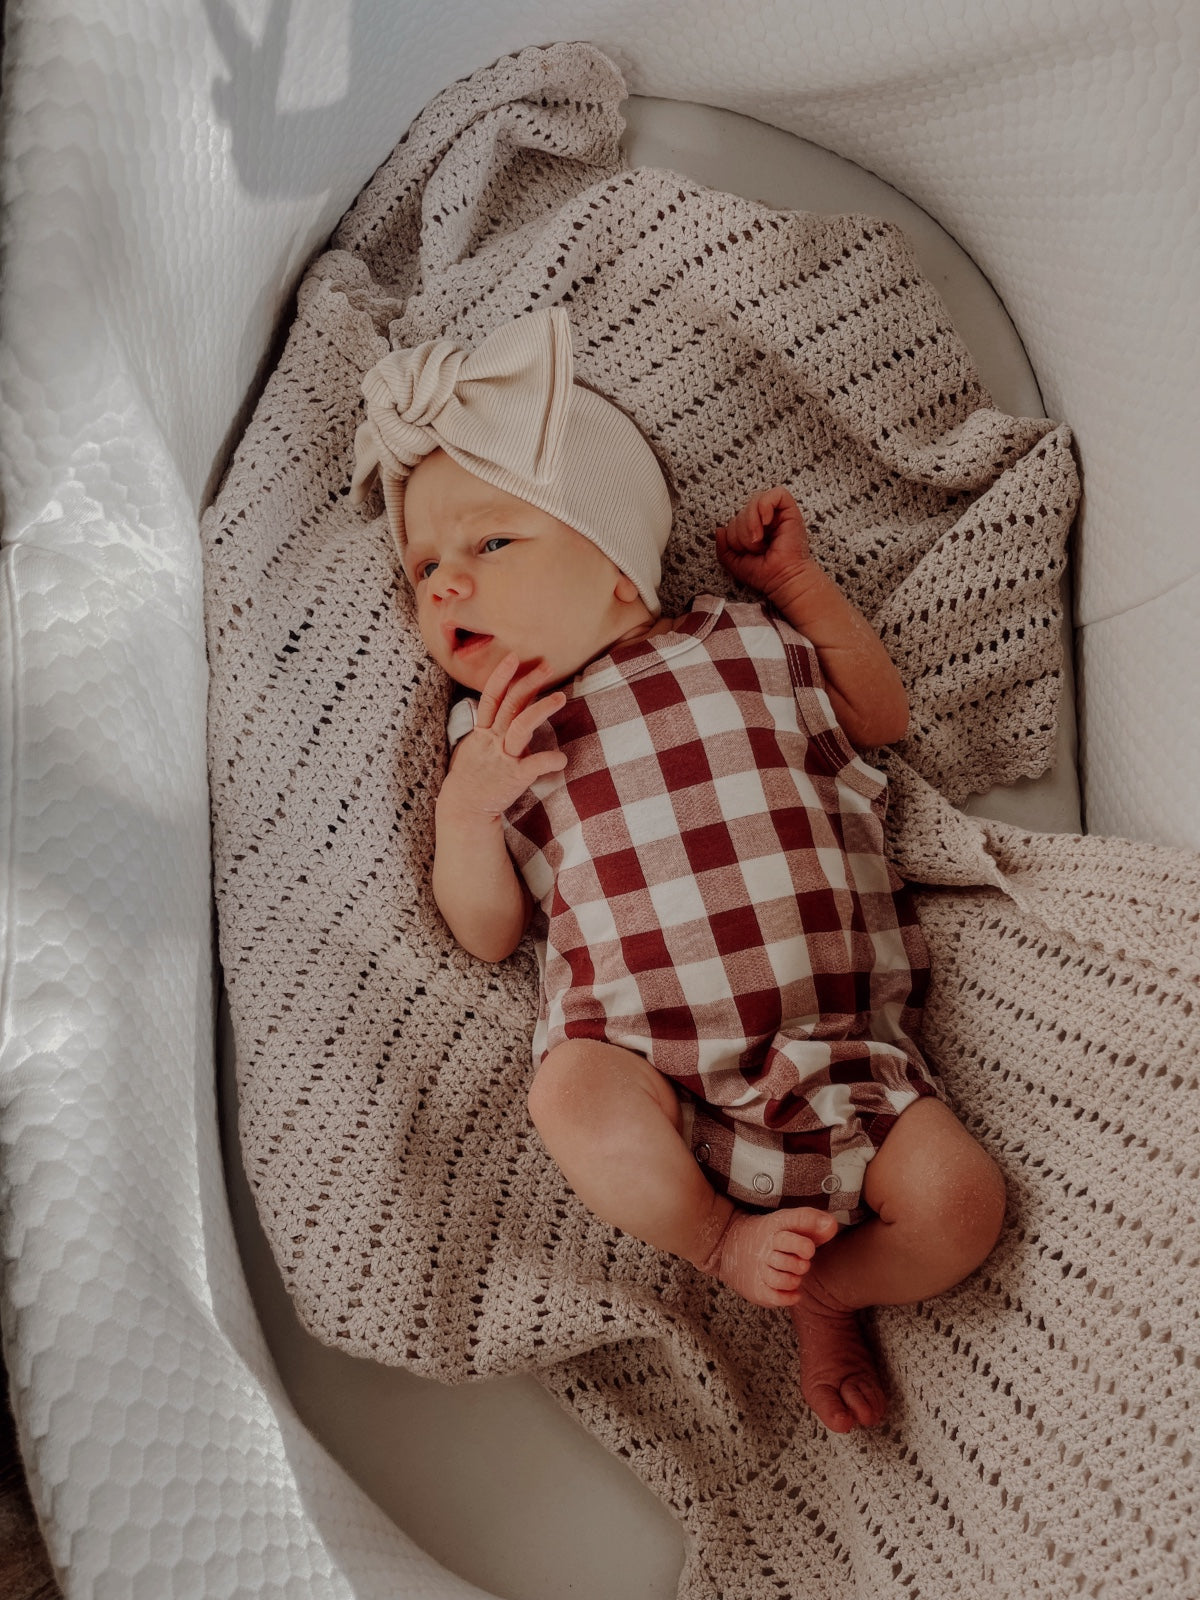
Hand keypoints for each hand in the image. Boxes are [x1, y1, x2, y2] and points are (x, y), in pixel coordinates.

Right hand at [439, 653, 568, 820]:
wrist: (463, 808)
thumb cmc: (470, 777)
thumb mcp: (472, 747)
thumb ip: (486, 729)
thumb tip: (497, 713)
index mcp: (482, 732)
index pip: (491, 697)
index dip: (501, 676)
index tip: (514, 657)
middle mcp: (492, 740)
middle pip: (510, 704)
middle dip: (528, 683)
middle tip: (547, 666)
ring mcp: (503, 758)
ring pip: (521, 726)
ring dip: (541, 708)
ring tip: (560, 696)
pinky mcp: (513, 777)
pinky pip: (533, 765)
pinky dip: (549, 760)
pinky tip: (562, 758)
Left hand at [715, 487, 816, 602]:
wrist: (783, 580)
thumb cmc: (765, 575)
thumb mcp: (735, 563)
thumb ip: (723, 548)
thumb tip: (719, 529)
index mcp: (754, 530)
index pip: (735, 519)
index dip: (733, 535)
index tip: (745, 551)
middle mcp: (766, 521)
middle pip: (743, 510)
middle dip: (742, 532)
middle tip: (755, 548)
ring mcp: (778, 515)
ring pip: (755, 501)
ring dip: (752, 523)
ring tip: (760, 539)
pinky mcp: (791, 511)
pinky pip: (776, 494)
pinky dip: (765, 506)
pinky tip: (767, 522)